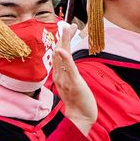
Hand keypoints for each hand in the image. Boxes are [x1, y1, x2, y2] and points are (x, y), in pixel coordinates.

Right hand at [52, 22, 96, 136]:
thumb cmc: (78, 101)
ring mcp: (65, 79)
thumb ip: (69, 73)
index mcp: (60, 74)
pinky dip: (65, 59)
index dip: (63, 40)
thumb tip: (67, 64)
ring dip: (64, 42)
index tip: (68, 28)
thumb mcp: (73, 83)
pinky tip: (62, 50)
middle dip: (63, 37)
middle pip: (59, 52)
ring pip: (62, 57)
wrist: (80, 117)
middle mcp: (59, 75)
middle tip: (67, 24)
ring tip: (65, 29)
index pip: (60, 53)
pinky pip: (68, 69)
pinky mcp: (73, 83)